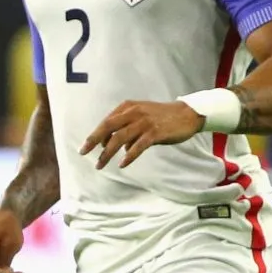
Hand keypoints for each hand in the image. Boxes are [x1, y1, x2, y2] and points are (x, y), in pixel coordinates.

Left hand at [80, 99, 204, 168]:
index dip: (95, 135)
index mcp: (128, 107)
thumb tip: (116, 147)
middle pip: (108, 127)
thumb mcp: (141, 117)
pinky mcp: (155, 132)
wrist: (188, 114)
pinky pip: (138, 146)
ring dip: (107, 153)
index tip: (86, 147)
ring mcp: (144, 122)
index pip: (106, 122)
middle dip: (93, 141)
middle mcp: (134, 113)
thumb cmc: (162, 117)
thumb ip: (127, 128)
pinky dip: (128, 156)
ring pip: (120, 138)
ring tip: (100, 164)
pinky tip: (122, 164)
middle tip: (83, 153)